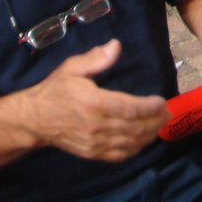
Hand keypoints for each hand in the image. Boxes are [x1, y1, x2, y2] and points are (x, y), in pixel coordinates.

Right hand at [22, 40, 166, 161]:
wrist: (34, 120)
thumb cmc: (55, 91)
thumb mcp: (72, 68)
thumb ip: (95, 59)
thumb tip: (116, 46)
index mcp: (93, 103)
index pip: (129, 108)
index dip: (149, 107)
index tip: (161, 101)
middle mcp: (96, 125)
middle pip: (134, 127)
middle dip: (155, 121)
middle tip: (167, 112)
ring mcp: (95, 143)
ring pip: (130, 143)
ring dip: (149, 135)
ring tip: (160, 124)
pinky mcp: (92, 153)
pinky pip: (119, 155)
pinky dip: (136, 149)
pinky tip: (144, 140)